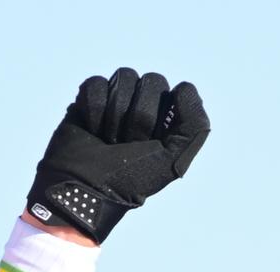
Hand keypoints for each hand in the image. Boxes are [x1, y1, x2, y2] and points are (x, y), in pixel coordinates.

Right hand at [25, 68, 210, 242]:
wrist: (85, 186)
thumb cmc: (131, 178)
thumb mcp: (173, 161)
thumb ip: (194, 128)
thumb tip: (185, 87)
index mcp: (170, 120)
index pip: (176, 92)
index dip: (164, 115)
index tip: (154, 141)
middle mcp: (146, 105)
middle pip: (153, 81)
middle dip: (140, 117)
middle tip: (129, 142)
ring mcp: (118, 99)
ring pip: (125, 77)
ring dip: (115, 114)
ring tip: (109, 138)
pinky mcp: (91, 97)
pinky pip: (96, 83)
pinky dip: (93, 109)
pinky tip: (92, 129)